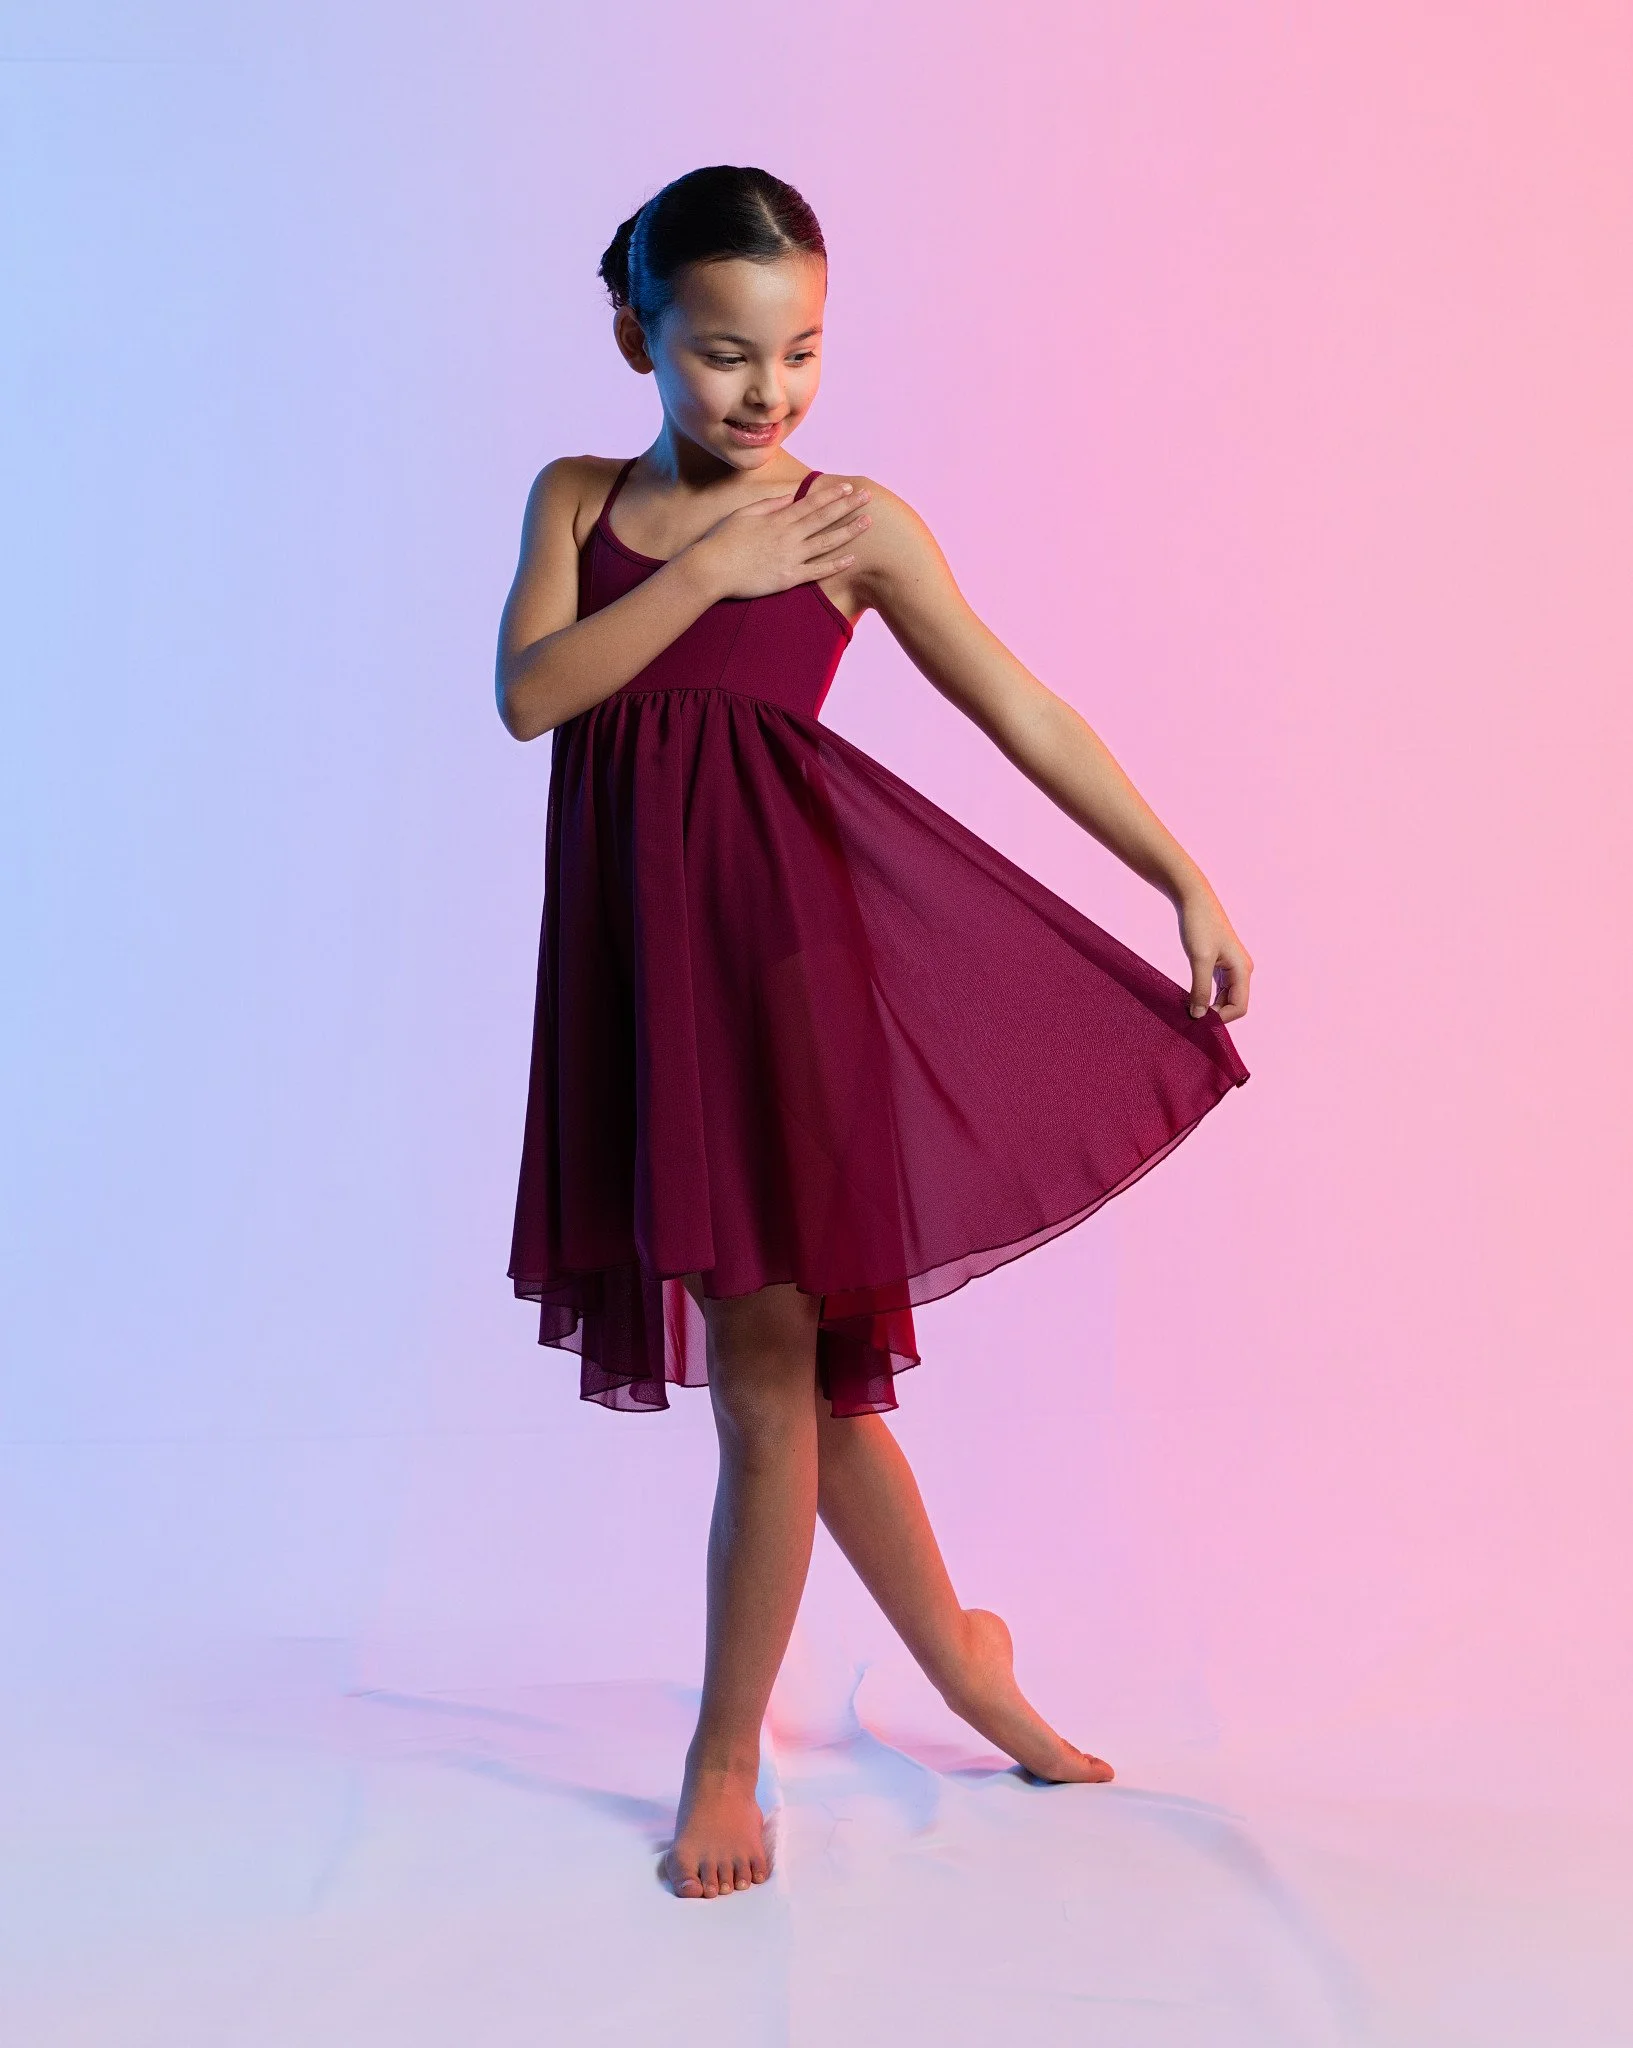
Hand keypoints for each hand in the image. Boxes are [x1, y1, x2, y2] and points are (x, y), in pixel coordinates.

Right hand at [684, 479, 870, 600]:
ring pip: (826, 542)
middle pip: (824, 518)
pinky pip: (817, 571)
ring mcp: (790, 557)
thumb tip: (789, 497)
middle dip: (848, 506)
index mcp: (778, 519)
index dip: (832, 495)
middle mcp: (788, 535)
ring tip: (867, 522)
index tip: (848, 488)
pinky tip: (851, 558)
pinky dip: (834, 565)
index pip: (811, 503)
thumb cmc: (723, 540)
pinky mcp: (788, 578)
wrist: (711, 569)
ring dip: (848, 531)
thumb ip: (769, 505)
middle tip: (868, 497)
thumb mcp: (744, 514)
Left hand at [1176, 885, 1252, 1021]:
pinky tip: (1189, 999)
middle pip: (1232, 1005)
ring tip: (1187, 1009)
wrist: (1193, 900)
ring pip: (1223, 998)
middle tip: (1189, 1017)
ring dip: (1208, 1006)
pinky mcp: (1219, 964)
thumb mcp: (1199, 959)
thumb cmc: (1199, 925)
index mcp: (1242, 970)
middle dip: (1214, 1013)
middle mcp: (1241, 971)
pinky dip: (1204, 996)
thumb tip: (1198, 1016)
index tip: (1197, 1019)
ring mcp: (1231, 968)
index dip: (1220, 1018)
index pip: (1239, 1007)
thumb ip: (1200, 989)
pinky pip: (1216, 988)